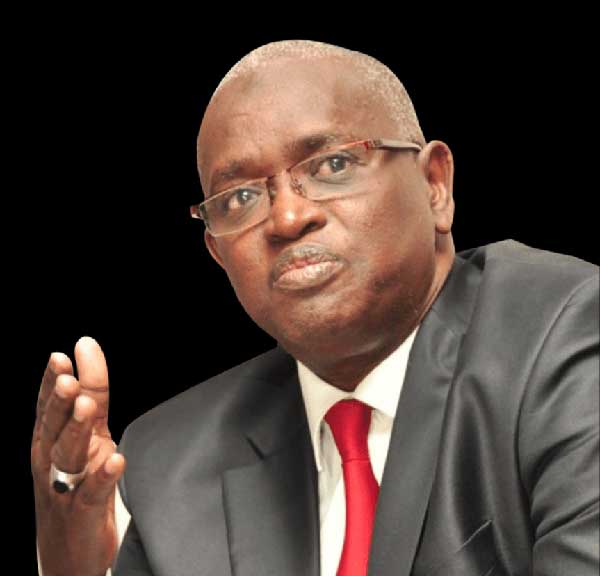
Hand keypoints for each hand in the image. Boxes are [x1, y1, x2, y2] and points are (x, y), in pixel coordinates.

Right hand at [32, 336, 125, 575]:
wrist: (67, 555)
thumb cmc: (74, 490)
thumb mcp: (83, 441)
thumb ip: (90, 403)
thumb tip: (88, 359)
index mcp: (51, 442)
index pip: (51, 406)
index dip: (55, 380)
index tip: (64, 354)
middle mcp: (53, 462)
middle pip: (54, 427)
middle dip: (59, 401)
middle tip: (66, 377)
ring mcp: (67, 488)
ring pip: (69, 455)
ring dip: (77, 430)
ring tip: (86, 406)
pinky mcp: (85, 513)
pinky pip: (94, 493)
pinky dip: (103, 476)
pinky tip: (114, 460)